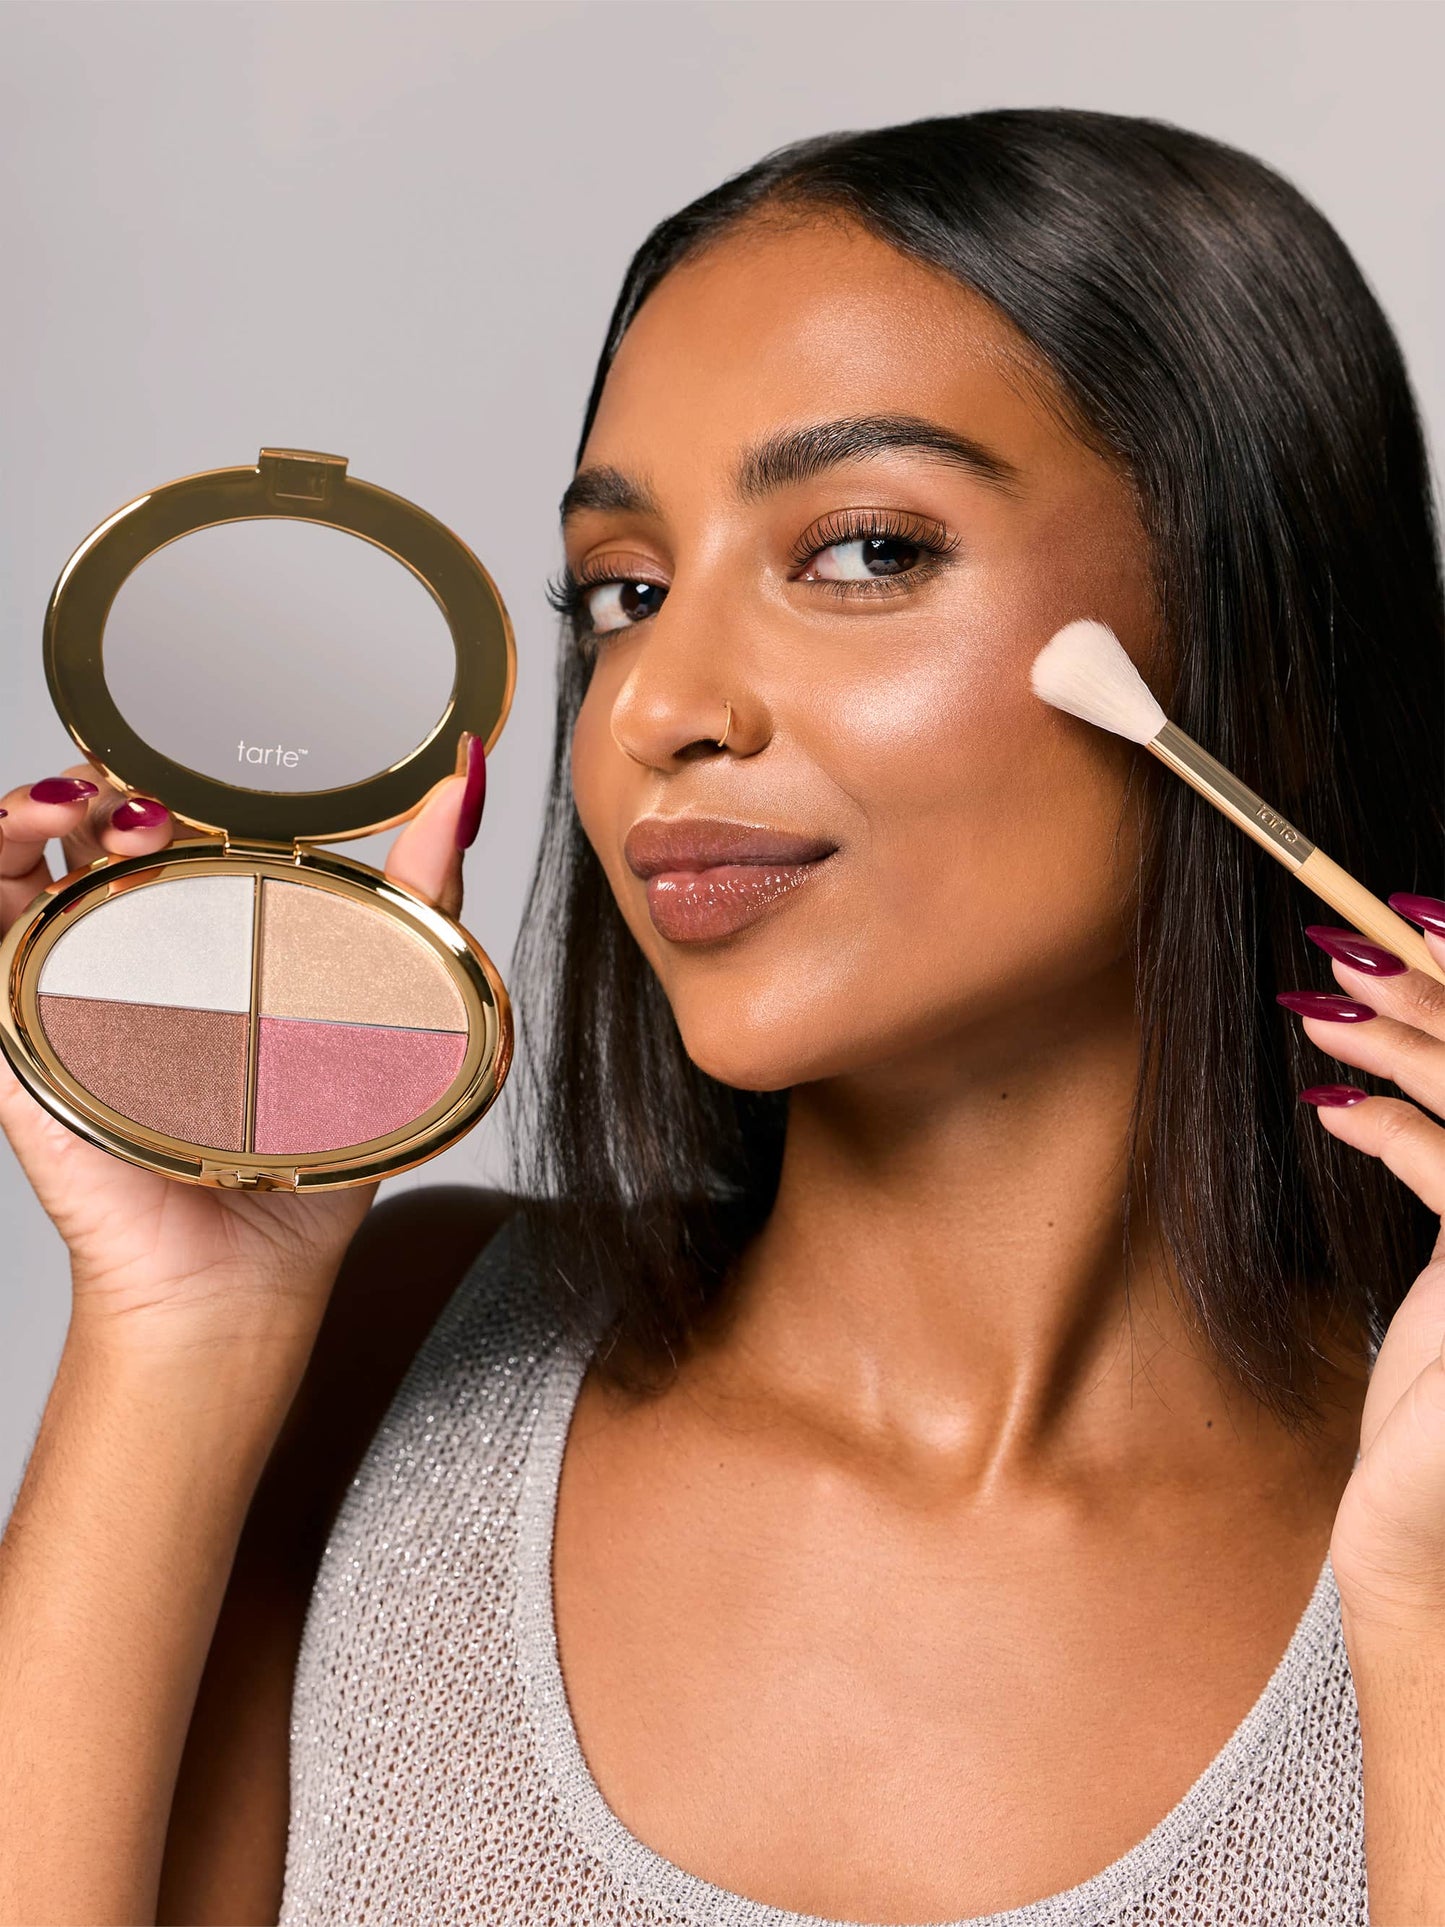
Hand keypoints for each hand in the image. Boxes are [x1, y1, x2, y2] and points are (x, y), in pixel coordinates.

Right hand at [0, 738, 484, 1350]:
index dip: (174, 763)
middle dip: (108, 777)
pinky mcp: (16, 1025)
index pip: (168, 810)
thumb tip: (472, 782)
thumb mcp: (383, 993)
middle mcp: (125, 943)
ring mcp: (60, 981)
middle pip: (85, 819)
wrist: (243, 1266)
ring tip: (93, 805)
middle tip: (163, 798)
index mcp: (204, 926)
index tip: (210, 749)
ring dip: (37, 805)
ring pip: (14, 855)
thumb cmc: (308, 1143)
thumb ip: (420, 889)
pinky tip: (37, 841)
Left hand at [1279, 905, 1444, 1637]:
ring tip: (1322, 995)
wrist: (1428, 1536)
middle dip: (1437, 990)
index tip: (1406, 925)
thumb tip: (1364, 1083)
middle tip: (1352, 932)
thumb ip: (1444, 1166)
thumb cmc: (1440, 1408)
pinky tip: (1330, 1105)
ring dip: (1406, 1037)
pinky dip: (1390, 1127)